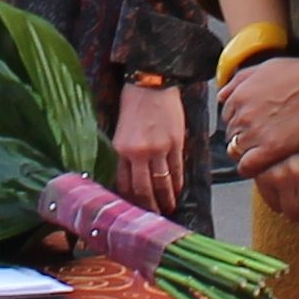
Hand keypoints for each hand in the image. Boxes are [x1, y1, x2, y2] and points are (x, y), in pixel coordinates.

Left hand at [110, 77, 188, 215]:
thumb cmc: (132, 103)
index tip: (135, 210)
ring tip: (168, 207)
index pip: (125, 184)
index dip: (131, 200)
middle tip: (154, 216)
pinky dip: (177, 182)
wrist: (151, 83)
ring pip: (162, 183)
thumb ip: (124, 153)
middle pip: (144, 189)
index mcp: (122, 149)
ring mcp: (159, 149)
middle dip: (149, 206)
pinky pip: (177, 169)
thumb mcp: (120, 130)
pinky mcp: (175, 143)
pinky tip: (178, 190)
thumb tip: (130, 176)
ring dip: (165, 198)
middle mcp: (139, 153)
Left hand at [219, 49, 298, 174]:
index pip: (226, 118)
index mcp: (238, 95)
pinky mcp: (271, 148)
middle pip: (231, 135)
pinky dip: (250, 168)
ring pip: (237, 151)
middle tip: (260, 140)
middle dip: (242, 138)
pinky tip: (261, 167)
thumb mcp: (264, 67)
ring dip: (247, 153)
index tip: (250, 127)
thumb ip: (239, 80)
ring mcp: (255, 132)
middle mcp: (242, 114)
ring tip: (264, 153)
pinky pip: (247, 166)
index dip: (239, 123)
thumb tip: (222, 95)